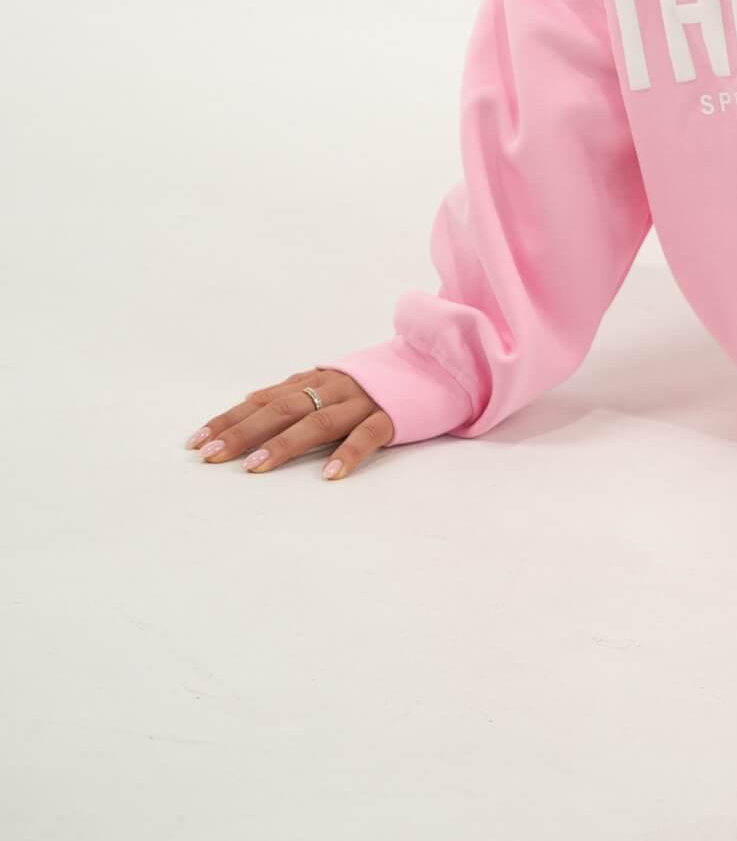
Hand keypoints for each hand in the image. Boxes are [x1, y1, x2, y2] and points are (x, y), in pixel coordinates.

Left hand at [183, 368, 396, 481]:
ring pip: (317, 421)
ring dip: (283, 445)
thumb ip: (295, 391)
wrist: (437, 364)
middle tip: (211, 456)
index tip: (196, 441)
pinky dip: (348, 453)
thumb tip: (249, 401)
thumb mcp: (331, 381)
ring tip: (255, 468)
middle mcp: (333, 388)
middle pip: (281, 409)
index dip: (229, 420)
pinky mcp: (393, 415)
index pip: (263, 401)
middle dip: (243, 432)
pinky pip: (367, 435)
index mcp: (316, 380)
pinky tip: (329, 475)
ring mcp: (362, 400)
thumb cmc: (377, 381)